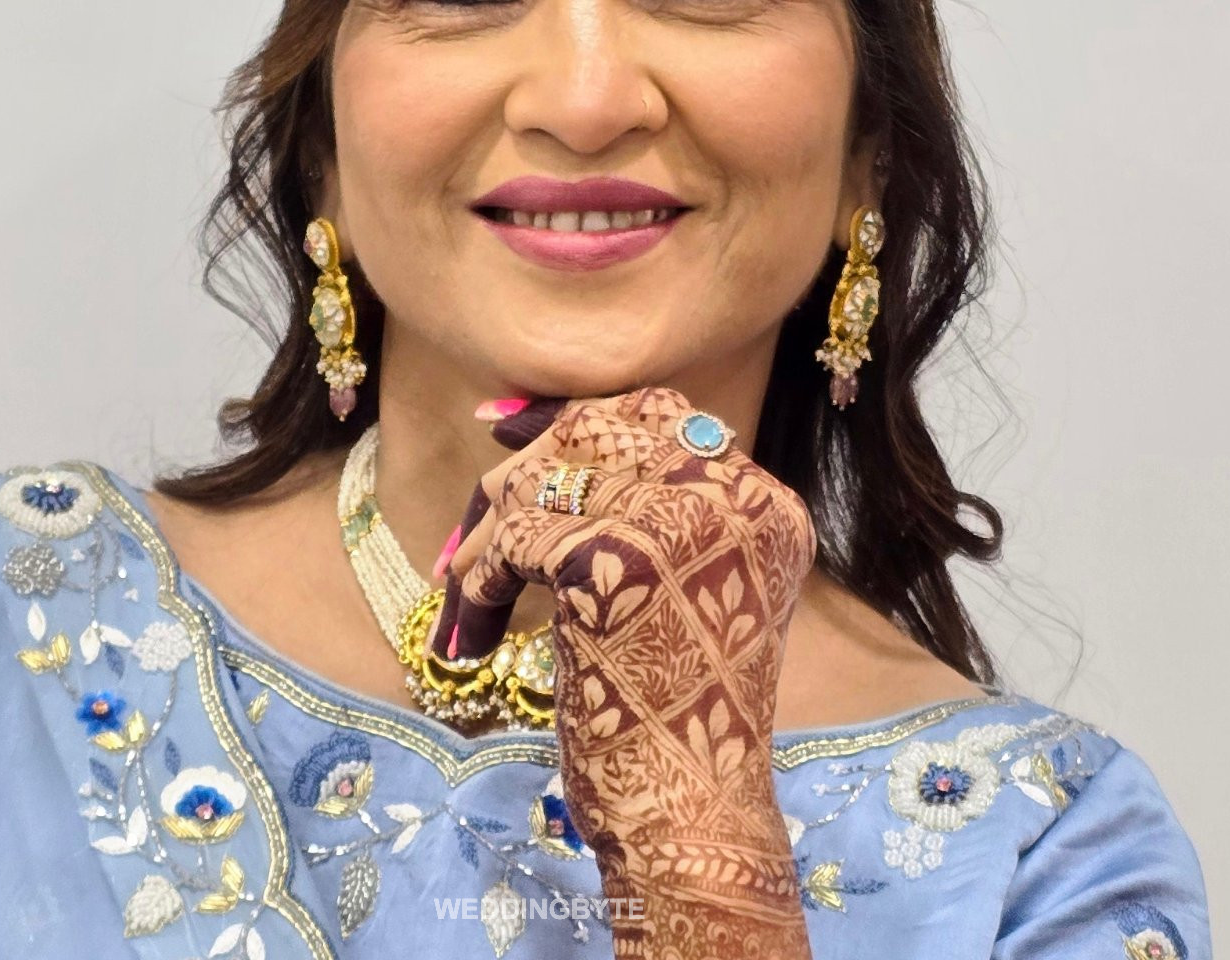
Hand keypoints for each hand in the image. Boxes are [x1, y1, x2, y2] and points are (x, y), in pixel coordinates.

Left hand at [433, 386, 816, 951]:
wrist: (694, 814)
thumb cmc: (679, 714)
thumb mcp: (692, 589)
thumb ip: (656, 511)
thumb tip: (552, 434)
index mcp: (765, 503)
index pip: (665, 415)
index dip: (583, 415)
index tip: (511, 426)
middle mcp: (732, 498)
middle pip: (600, 434)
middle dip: (525, 465)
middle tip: (476, 504)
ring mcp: (677, 523)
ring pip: (544, 485)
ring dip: (486, 537)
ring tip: (463, 589)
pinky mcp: (614, 561)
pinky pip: (514, 538)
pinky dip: (478, 582)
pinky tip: (470, 630)